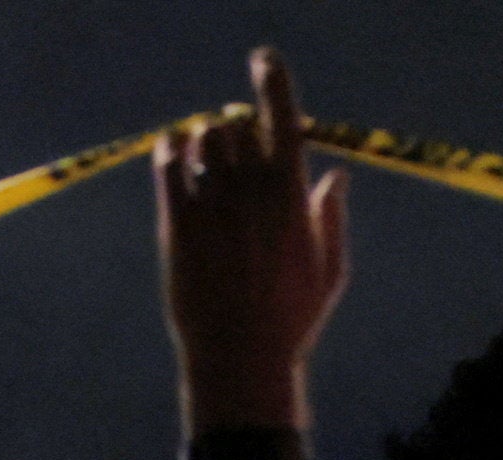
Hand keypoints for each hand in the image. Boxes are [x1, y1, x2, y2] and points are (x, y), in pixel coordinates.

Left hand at [157, 47, 345, 430]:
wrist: (241, 357)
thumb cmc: (292, 320)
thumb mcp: (329, 268)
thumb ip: (331, 216)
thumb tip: (335, 175)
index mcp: (292, 195)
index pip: (283, 116)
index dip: (273, 79)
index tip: (263, 59)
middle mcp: (252, 191)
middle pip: (238, 125)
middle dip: (237, 129)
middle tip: (235, 150)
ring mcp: (212, 205)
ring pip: (204, 137)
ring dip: (206, 137)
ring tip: (207, 158)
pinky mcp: (178, 223)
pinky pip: (167, 163)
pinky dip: (170, 148)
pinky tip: (173, 151)